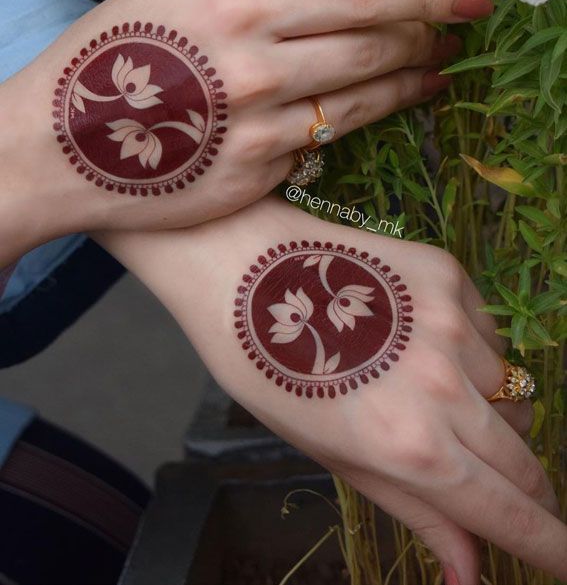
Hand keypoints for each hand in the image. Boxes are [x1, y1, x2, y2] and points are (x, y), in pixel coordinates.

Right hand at [0, 0, 492, 265]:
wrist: (55, 147)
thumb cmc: (109, 55)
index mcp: (237, 6)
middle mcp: (258, 71)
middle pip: (375, 50)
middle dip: (424, 40)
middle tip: (450, 34)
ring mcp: (260, 134)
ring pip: (362, 104)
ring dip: (408, 85)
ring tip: (434, 73)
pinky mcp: (256, 180)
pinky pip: (321, 146)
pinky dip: (354, 122)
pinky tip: (371, 111)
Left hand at [95, 196, 566, 584]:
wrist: (244, 266)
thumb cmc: (268, 370)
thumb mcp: (332, 454)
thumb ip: (412, 509)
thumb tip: (470, 572)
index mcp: (410, 446)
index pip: (511, 510)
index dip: (551, 545)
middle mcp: (444, 386)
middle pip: (526, 457)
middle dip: (528, 488)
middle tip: (507, 491)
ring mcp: (453, 323)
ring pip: (511, 392)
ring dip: (489, 412)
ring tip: (427, 393)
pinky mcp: (450, 275)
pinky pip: (491, 335)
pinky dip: (471, 354)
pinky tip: (419, 341)